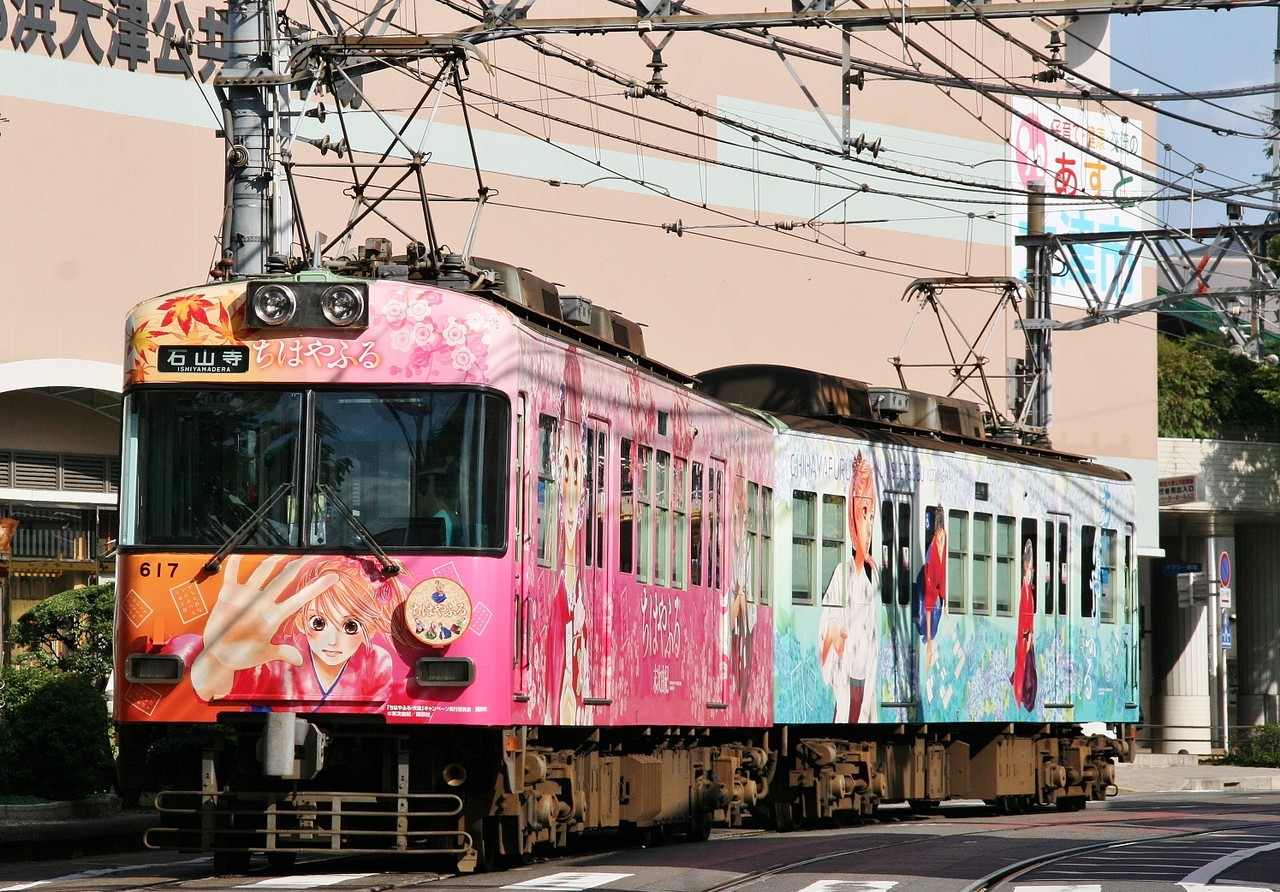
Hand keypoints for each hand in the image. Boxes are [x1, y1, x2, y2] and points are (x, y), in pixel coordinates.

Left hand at [191, 555, 336, 699]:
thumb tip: (300, 659)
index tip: (331, 577)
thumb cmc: (240, 655)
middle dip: (299, 564)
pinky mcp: (227, 594)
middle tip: (309, 556)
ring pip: (263, 570)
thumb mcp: (266, 654)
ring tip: (285, 553)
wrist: (215, 657)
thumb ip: (285, 653)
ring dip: (276, 559)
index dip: (318, 586)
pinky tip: (242, 553)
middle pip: (284, 578)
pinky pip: (232, 573)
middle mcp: (259, 604)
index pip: (300, 598)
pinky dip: (236, 561)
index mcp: (273, 618)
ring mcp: (242, 597)